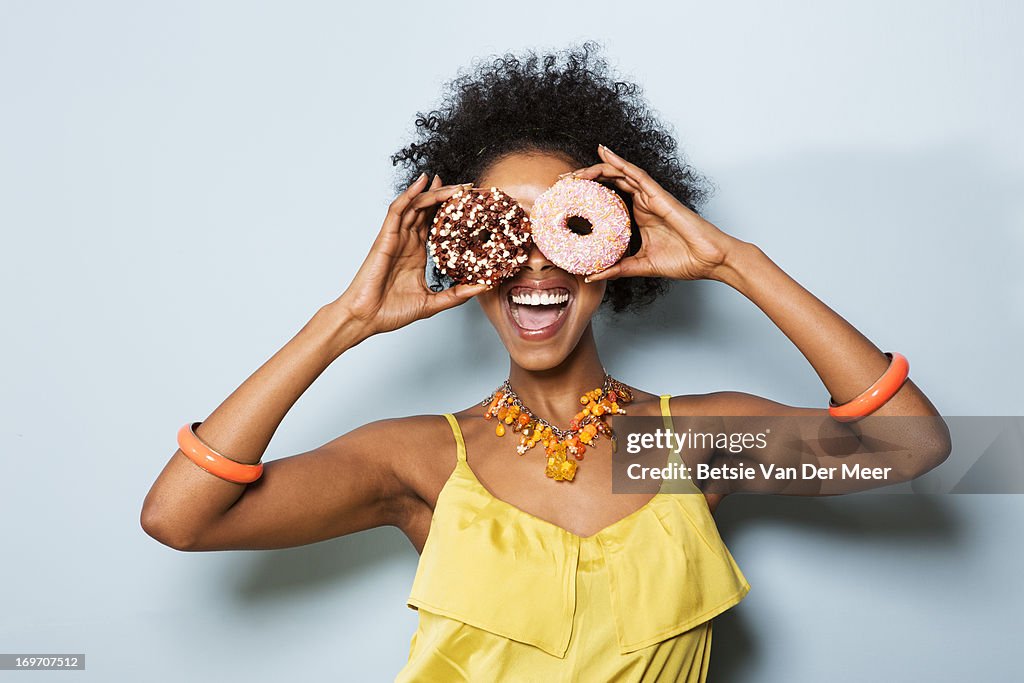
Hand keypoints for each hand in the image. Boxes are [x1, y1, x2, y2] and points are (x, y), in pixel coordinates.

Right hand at [331, 174, 487, 338]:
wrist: (367, 318)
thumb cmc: (392, 311)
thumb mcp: (433, 303)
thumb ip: (457, 294)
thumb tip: (483, 287)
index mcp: (418, 253)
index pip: (437, 223)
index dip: (452, 211)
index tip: (471, 202)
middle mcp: (408, 241)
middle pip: (428, 210)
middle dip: (447, 195)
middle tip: (468, 186)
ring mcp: (396, 237)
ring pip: (416, 206)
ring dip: (434, 192)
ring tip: (455, 184)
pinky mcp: (385, 237)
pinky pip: (397, 210)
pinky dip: (410, 194)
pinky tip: (423, 182)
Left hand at [571, 145, 742, 281]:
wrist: (709, 261)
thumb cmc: (683, 260)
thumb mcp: (641, 266)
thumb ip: (617, 269)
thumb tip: (592, 275)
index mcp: (638, 216)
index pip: (607, 199)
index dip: (586, 195)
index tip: (565, 200)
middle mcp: (642, 203)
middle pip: (608, 184)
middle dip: (583, 181)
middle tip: (561, 185)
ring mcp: (650, 197)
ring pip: (618, 174)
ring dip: (593, 170)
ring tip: (572, 174)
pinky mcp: (659, 195)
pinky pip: (635, 173)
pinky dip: (618, 162)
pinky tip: (603, 153)